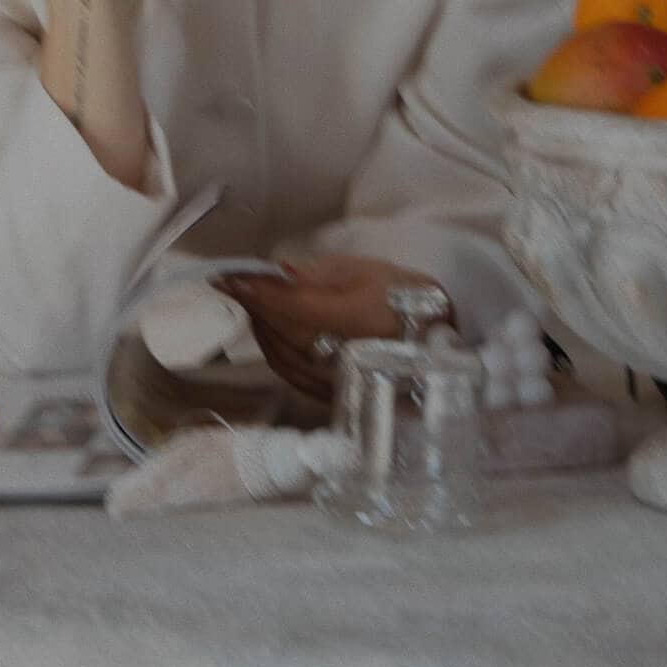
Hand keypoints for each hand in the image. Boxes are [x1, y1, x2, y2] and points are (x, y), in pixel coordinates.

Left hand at [217, 255, 447, 404]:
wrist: (439, 343)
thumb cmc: (408, 299)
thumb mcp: (369, 272)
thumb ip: (319, 274)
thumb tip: (277, 272)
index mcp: (357, 319)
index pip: (292, 306)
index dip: (255, 291)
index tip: (226, 276)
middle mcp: (344, 356)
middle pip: (280, 330)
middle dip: (254, 304)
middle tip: (235, 281)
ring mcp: (337, 380)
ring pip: (279, 353)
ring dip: (260, 325)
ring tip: (252, 299)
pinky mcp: (332, 394)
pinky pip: (288, 370)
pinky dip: (272, 346)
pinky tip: (268, 327)